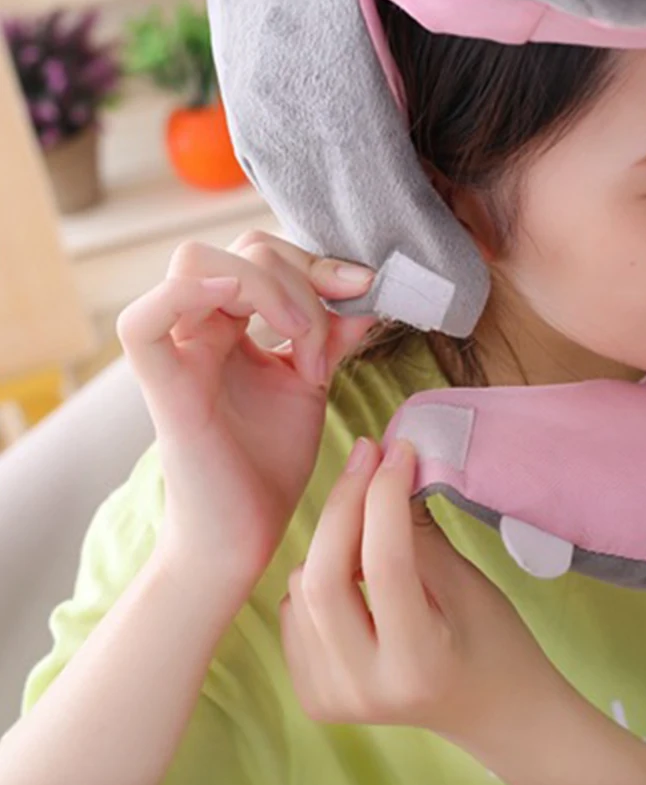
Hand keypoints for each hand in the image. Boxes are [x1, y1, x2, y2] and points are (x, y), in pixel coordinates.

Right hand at [116, 231, 374, 596]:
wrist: (246, 535)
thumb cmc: (269, 463)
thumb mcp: (310, 383)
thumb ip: (331, 335)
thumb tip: (365, 292)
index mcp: (232, 325)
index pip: (263, 253)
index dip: (316, 261)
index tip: (364, 286)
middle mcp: (201, 329)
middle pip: (238, 249)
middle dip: (301, 274)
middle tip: (329, 334)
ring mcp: (178, 354)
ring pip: (196, 264)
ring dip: (267, 288)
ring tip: (304, 344)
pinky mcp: (164, 390)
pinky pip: (141, 323)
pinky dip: (188, 294)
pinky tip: (244, 310)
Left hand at [279, 437, 564, 745]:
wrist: (489, 709)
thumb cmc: (493, 640)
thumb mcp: (467, 583)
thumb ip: (419, 531)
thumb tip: (387, 467)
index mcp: (418, 664)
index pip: (386, 564)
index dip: (386, 496)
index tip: (399, 449)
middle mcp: (363, 689)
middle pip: (322, 578)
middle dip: (344, 504)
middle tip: (368, 454)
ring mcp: (330, 697)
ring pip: (301, 586)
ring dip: (332, 537)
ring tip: (371, 516)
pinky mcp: (311, 694)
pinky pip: (293, 608)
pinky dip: (317, 573)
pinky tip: (353, 566)